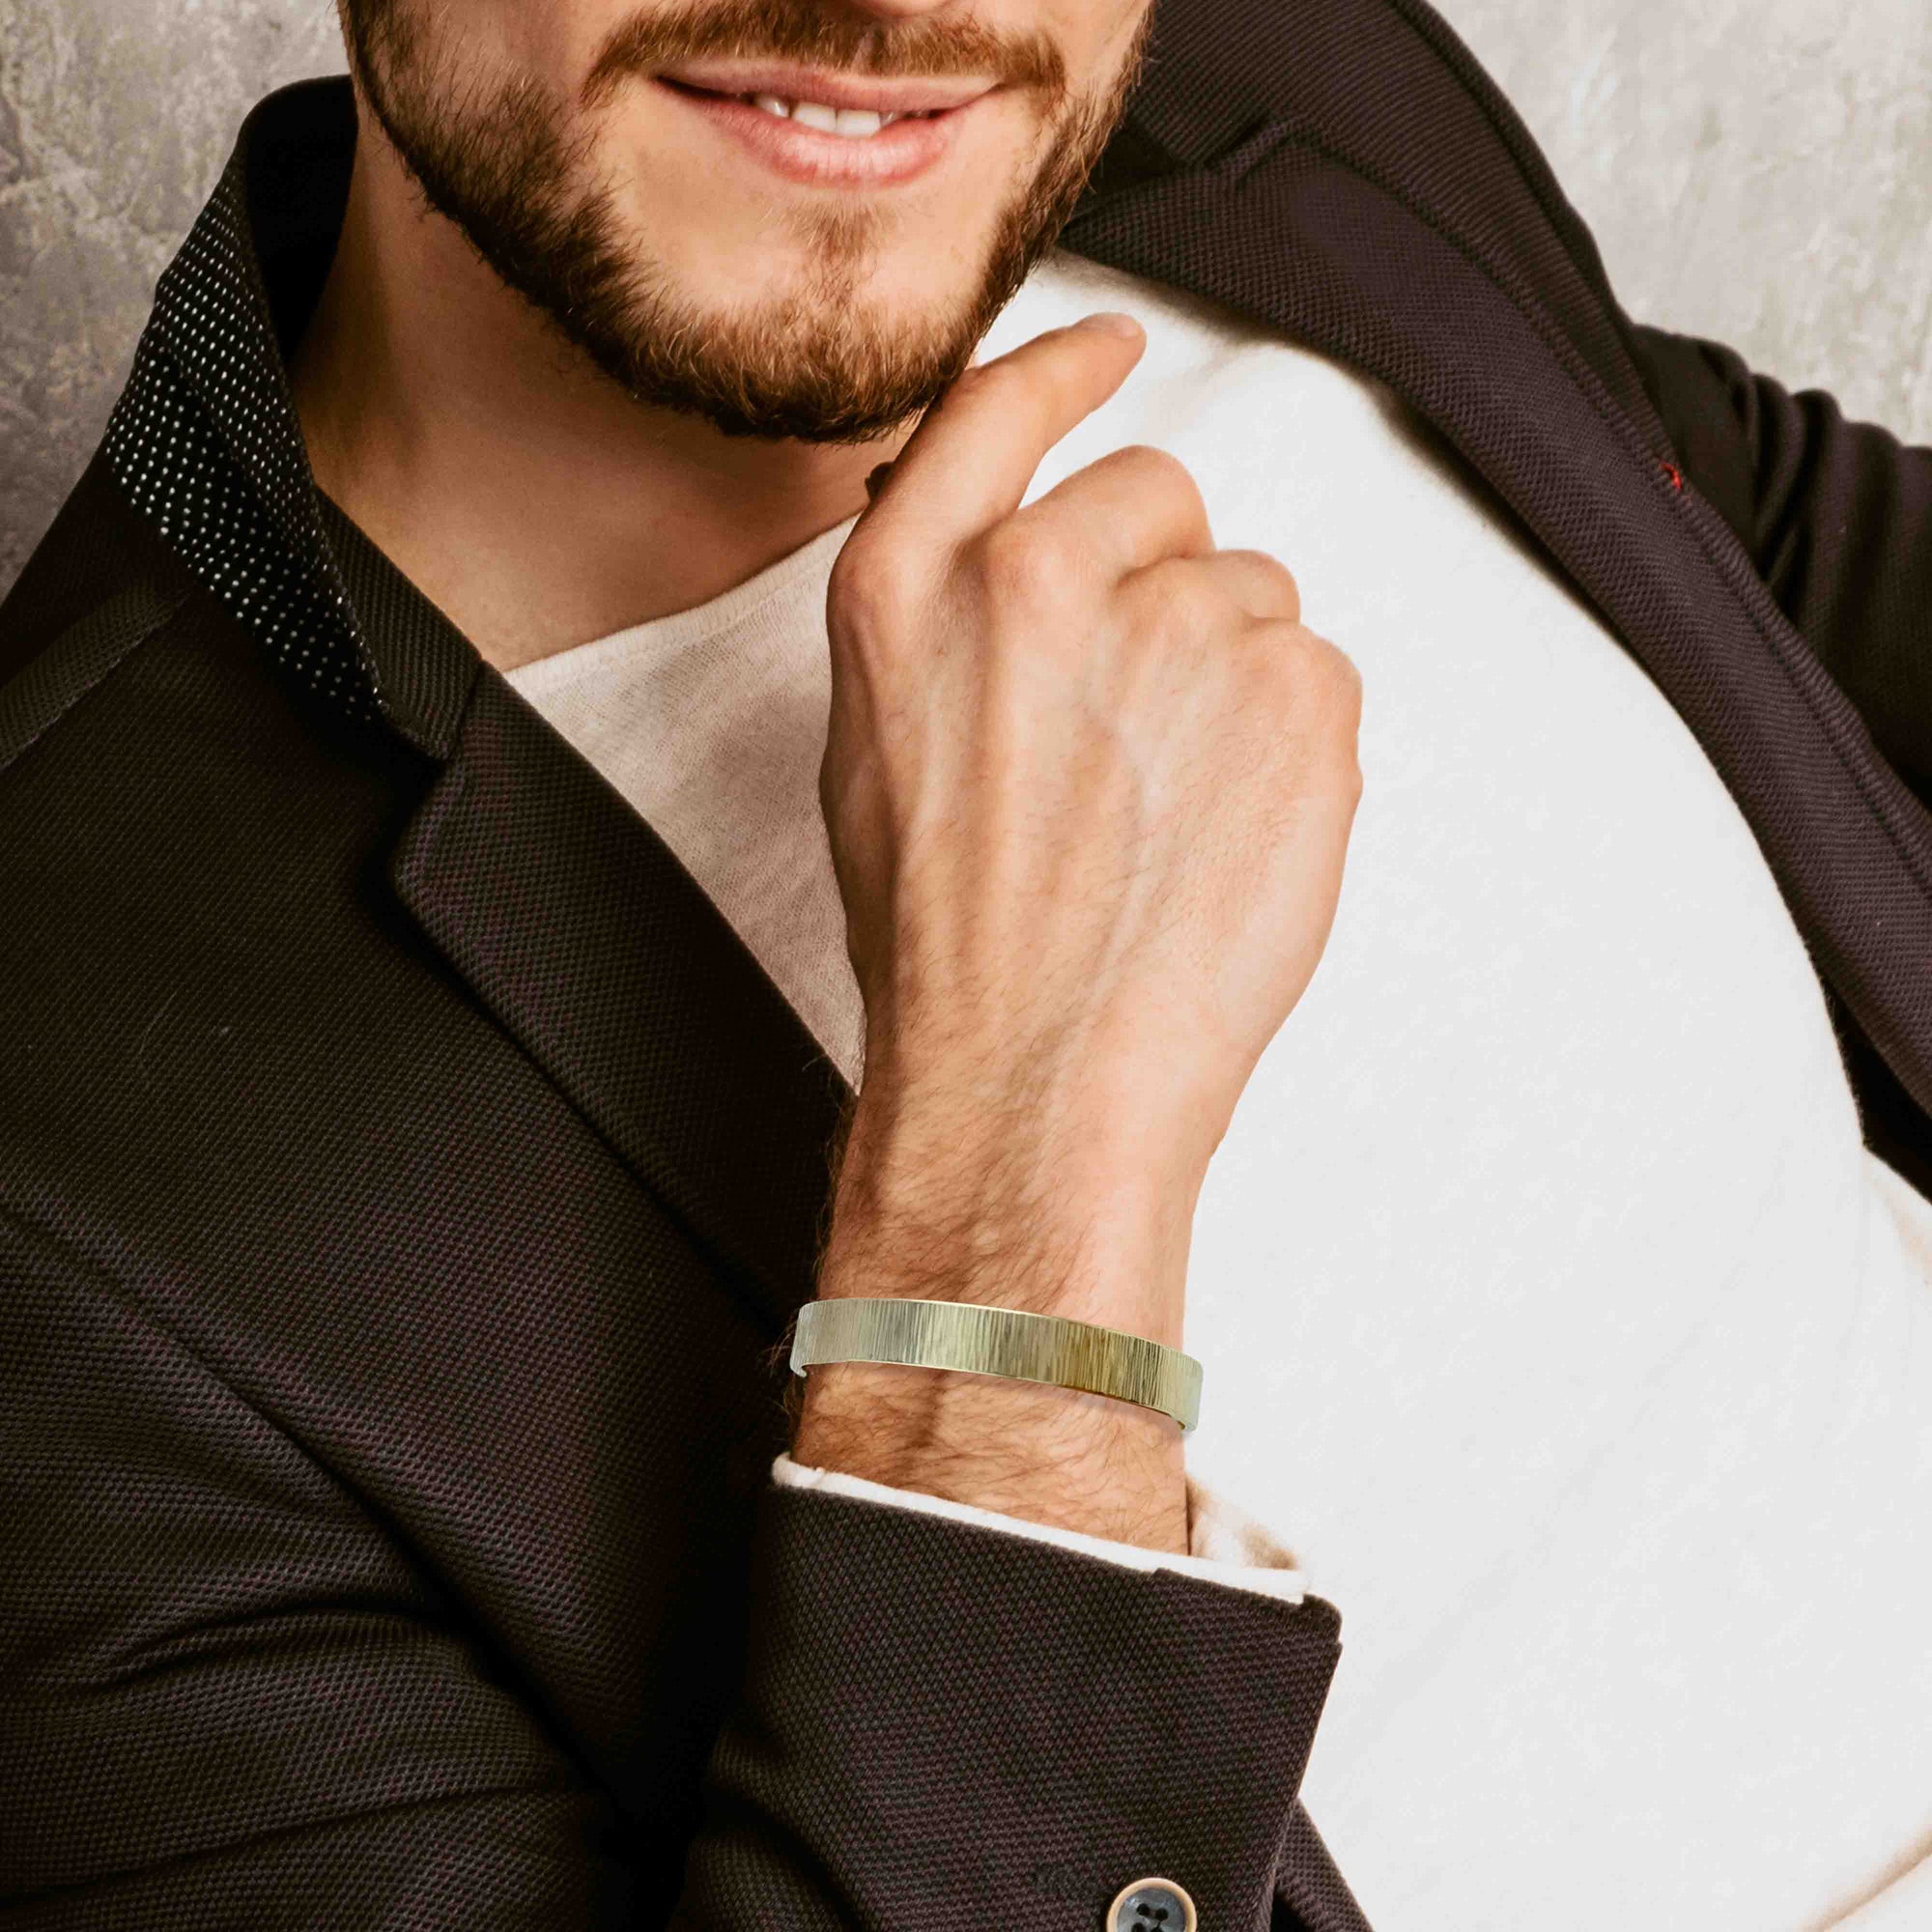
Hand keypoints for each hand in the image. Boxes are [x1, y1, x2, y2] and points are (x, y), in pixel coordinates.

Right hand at [794, 313, 1363, 1547]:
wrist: (1040, 1084)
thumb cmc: (950, 953)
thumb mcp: (877, 758)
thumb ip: (939, 622)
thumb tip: (1021, 550)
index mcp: (911, 591)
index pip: (996, 411)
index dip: (1065, 372)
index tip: (1113, 350)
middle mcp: (1037, 579)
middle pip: (1158, 497)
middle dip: (1162, 582)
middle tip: (1135, 726)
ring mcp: (1176, 629)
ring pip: (1250, 592)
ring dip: (1228, 676)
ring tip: (1171, 814)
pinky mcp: (1297, 693)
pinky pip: (1319, 668)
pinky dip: (1293, 740)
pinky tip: (1231, 834)